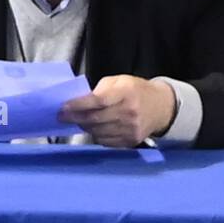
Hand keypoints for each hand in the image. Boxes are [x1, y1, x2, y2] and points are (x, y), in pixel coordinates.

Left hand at [58, 75, 175, 146]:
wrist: (161, 107)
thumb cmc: (137, 91)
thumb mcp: (120, 80)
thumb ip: (101, 89)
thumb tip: (80, 102)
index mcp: (126, 92)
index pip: (98, 101)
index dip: (79, 106)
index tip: (64, 107)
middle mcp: (129, 112)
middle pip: (95, 119)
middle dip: (75, 118)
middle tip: (62, 116)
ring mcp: (131, 129)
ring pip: (98, 132)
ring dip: (84, 127)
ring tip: (79, 120)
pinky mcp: (131, 141)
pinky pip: (105, 141)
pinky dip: (96, 135)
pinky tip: (94, 127)